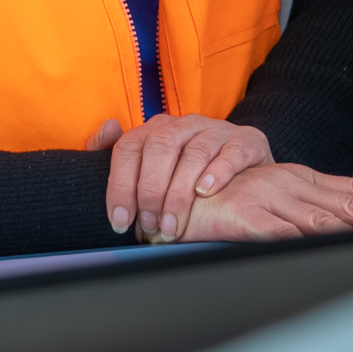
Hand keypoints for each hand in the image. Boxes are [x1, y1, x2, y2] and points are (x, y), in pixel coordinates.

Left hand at [83, 114, 271, 240]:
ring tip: (172, 225)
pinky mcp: (246, 140)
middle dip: (150, 192)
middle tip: (149, 227)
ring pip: (194, 153)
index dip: (121, 185)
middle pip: (160, 147)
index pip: (129, 147)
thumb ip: (124, 154)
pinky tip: (205, 193)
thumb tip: (105, 130)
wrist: (244, 163)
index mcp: (158, 128)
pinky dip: (217, 173)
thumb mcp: (155, 162)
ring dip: (179, 193)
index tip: (120, 221)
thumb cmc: (190, 169)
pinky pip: (232, 152)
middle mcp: (185, 124)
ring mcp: (216, 130)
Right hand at [176, 162, 352, 242]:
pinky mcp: (246, 217)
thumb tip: (342, 230)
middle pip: (350, 202)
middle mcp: (290, 183)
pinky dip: (305, 242)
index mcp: (301, 178)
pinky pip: (281, 233)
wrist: (173, 191)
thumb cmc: (225, 200)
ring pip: (323, 219)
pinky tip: (326, 251)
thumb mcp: (272, 200)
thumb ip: (305, 212)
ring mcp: (269, 198)